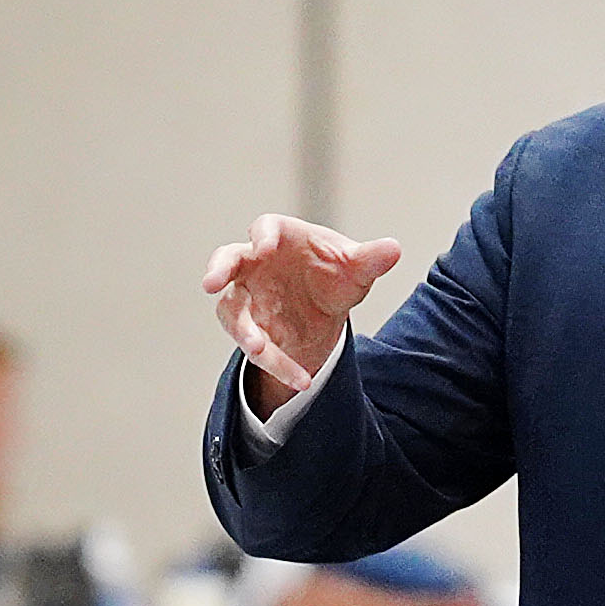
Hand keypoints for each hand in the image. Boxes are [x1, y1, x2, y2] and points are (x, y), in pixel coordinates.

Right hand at [201, 217, 401, 397]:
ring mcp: (247, 296)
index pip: (264, 228)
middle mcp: (254, 264)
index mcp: (279, 237)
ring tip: (259, 349)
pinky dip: (275, 362)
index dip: (261, 235)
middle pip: (226, 261)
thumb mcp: (356, 267)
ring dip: (243, 330)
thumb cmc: (333, 271)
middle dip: (217, 270)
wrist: (325, 305)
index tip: (265, 246)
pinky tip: (299, 378)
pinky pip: (255, 345)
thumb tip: (393, 249)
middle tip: (211, 283)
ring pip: (232, 310)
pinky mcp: (251, 328)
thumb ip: (371, 258)